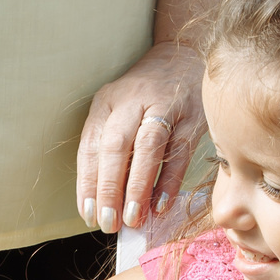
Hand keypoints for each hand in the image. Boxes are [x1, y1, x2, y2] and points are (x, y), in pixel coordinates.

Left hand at [75, 41, 204, 234]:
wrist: (184, 56)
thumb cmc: (145, 96)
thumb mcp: (118, 111)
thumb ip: (109, 148)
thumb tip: (104, 201)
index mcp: (106, 103)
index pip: (90, 147)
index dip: (88, 183)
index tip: (88, 214)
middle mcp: (132, 102)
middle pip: (115, 147)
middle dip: (109, 188)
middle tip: (108, 222)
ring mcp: (164, 107)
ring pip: (147, 148)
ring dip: (137, 187)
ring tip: (132, 219)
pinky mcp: (192, 118)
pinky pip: (179, 153)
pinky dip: (169, 181)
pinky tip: (160, 205)